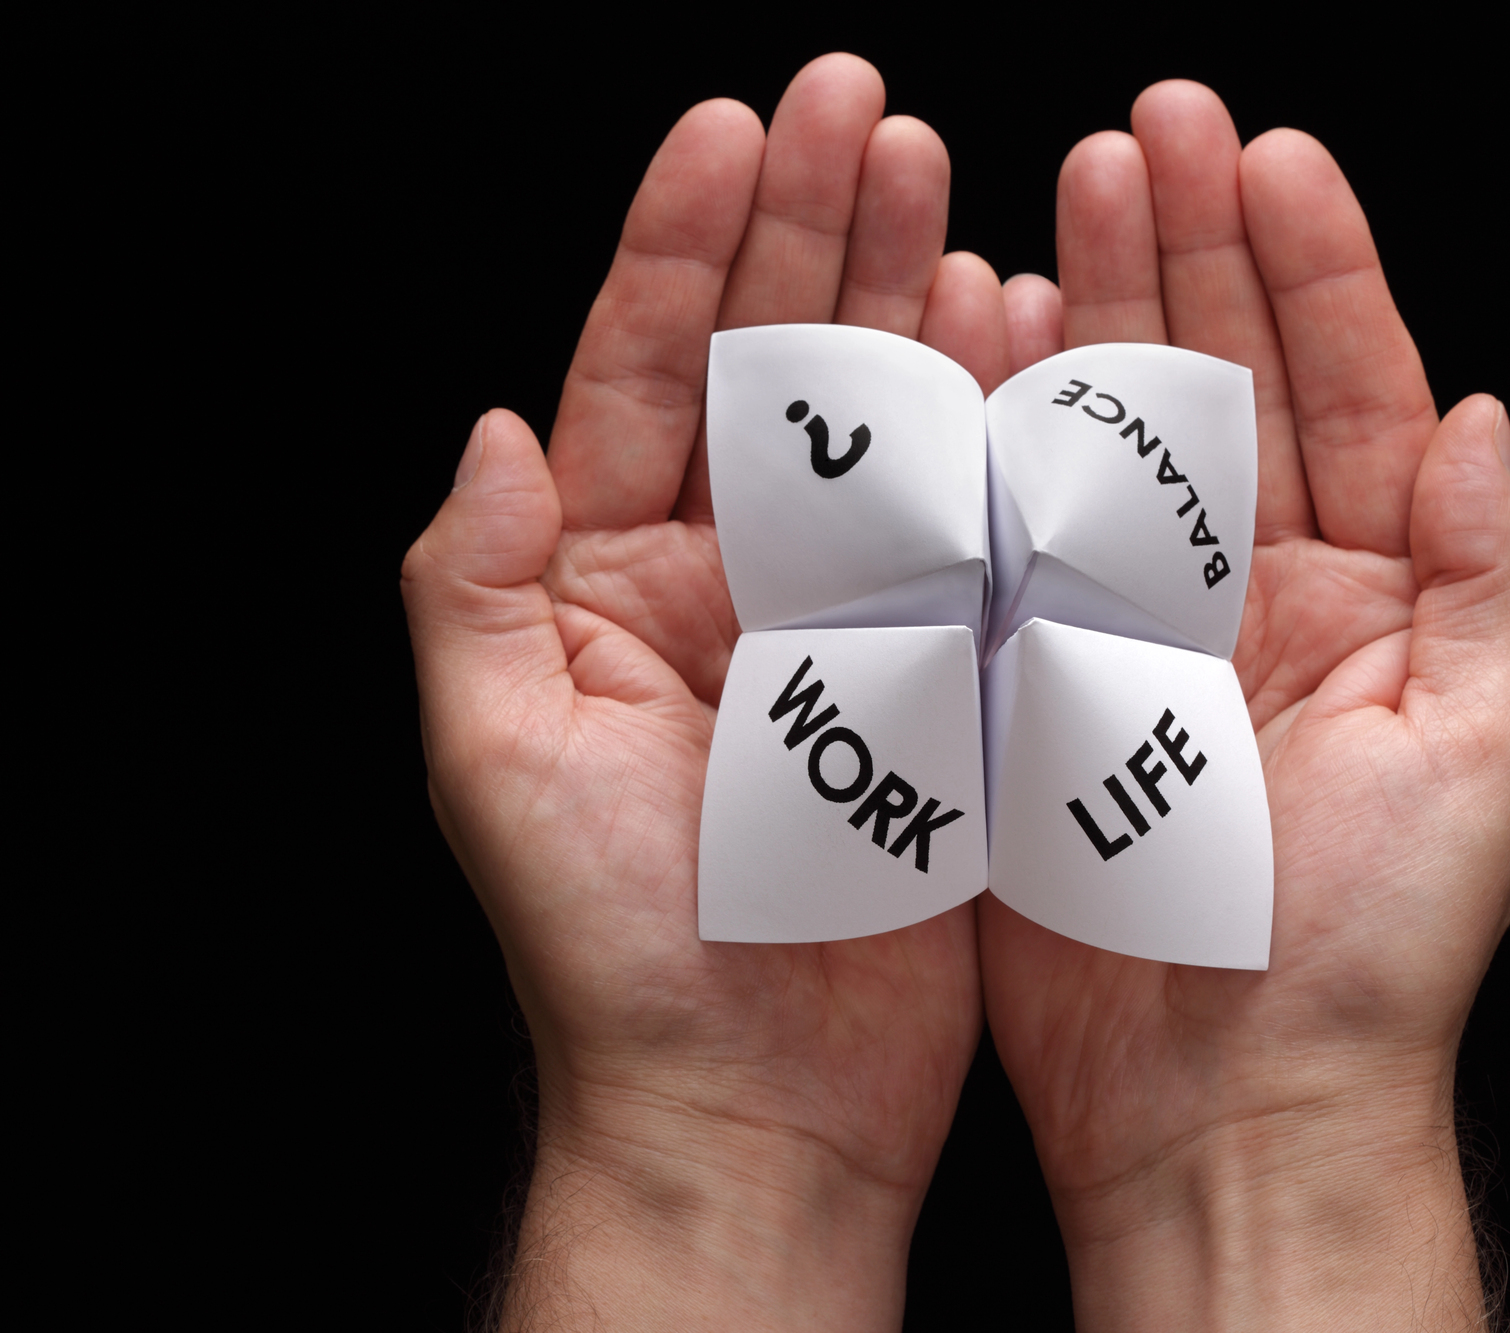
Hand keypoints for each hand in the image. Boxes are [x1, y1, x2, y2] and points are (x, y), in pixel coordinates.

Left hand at [402, 55, 1008, 1329]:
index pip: (642, 373)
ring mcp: (844, 623)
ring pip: (882, 426)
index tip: (733, 128)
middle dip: (810, 230)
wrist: (758, 1102)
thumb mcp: (501, 757)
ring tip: (940, 186)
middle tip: (863, 109)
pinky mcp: (942, 678)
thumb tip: (485, 427)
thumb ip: (473, 583)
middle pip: (770, 369)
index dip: (683, 244)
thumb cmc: (619, 948)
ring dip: (908, 303)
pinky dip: (995, 430)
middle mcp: (728, 584)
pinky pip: (973, 528)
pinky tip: (1016, 335)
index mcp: (612, 583)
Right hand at [980, 82, 1509, 1330]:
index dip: (1315, 268)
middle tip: (1154, 131)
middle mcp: (1253, 602)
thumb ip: (1501, 577)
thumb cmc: (1368, 958)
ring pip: (1110, 439)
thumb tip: (1485, 414)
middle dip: (1193, 253)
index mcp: (1372, 603)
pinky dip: (995, 439)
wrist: (1221, 1109)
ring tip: (1071, 194)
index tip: (1269, 153)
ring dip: (1092, 315)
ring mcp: (1136, 637)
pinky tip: (979, 341)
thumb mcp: (1487, 759)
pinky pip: (1014, 539)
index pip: (1352, 396)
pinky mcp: (1035, 689)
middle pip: (1224, 388)